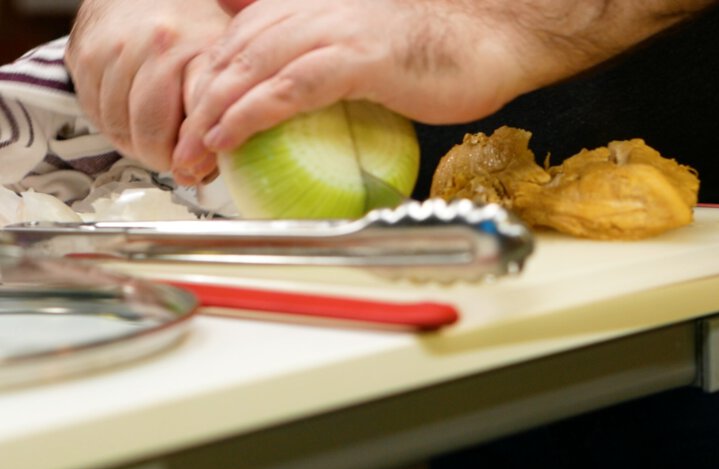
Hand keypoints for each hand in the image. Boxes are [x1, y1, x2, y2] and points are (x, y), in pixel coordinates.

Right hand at [65, 0, 229, 173]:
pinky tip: (132, 121)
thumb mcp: (228, 59)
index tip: (199, 171)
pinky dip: (113, 127)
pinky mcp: (83, 54)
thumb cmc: (195, 23)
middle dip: (163, 159)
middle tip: (176, 163)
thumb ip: (228, 102)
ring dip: (136, 146)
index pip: (195, 121)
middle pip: (149, 133)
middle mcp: (154, 48)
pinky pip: (94, 112)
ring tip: (156, 142)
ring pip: (118, 128)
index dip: (196, 155)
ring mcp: (113, 51)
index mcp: (198, 50)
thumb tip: (218, 159)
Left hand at [170, 0, 542, 183]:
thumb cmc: (433, 55)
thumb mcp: (363, 53)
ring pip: (250, 69)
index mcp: (308, 10)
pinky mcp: (358, 57)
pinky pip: (289, 87)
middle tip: (180, 155)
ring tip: (191, 156)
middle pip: (230, 57)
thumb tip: (296, 105)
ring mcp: (333, 31)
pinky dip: (252, 113)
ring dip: (212, 116)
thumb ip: (322, 68)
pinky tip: (229, 137)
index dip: (206, 90)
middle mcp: (310, 11)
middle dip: (197, 108)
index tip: (194, 132)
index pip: (235, 46)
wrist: (489, 39)